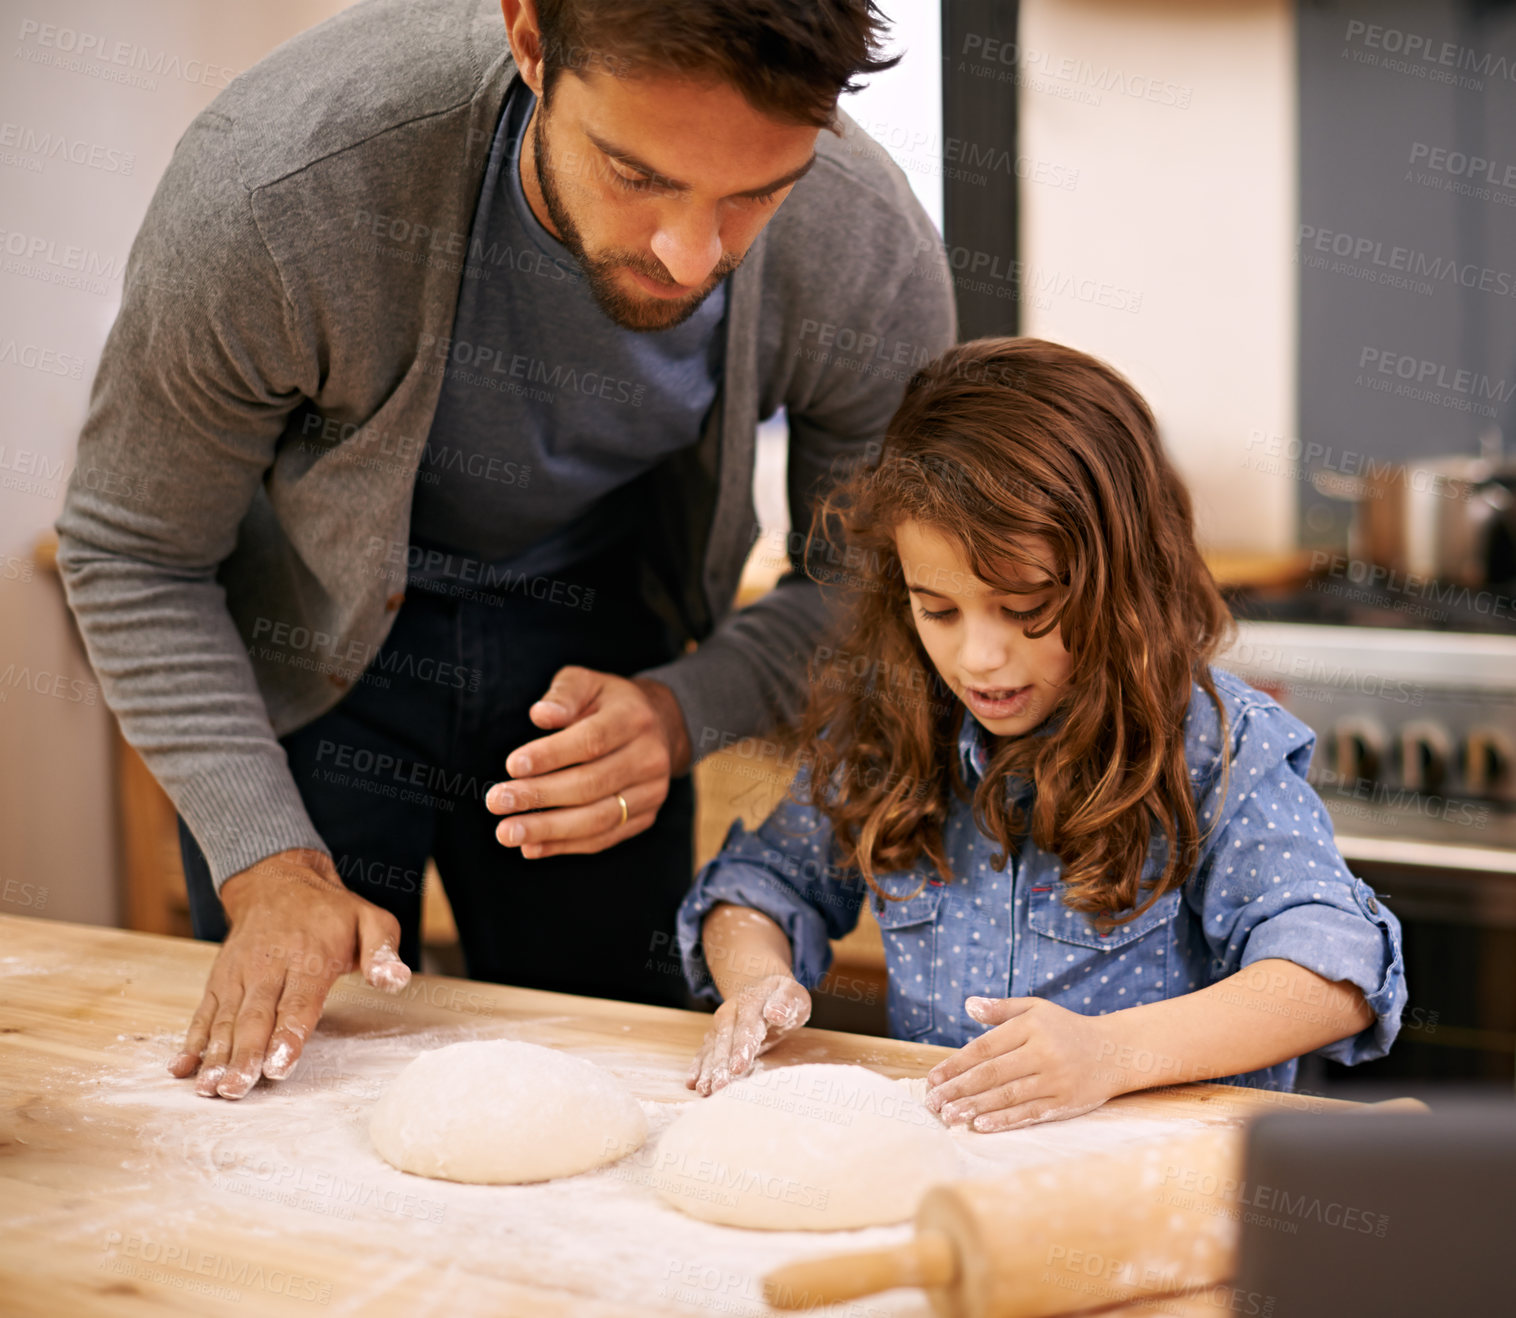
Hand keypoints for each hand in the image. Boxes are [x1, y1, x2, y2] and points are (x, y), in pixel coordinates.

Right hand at [167, 848, 410, 1098]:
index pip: (298, 1003)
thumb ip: (383, 951)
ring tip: (208, 1088)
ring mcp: (239, 974)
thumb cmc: (331, 912)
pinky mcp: (219, 979)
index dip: (287, 1036)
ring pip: (225, 1019)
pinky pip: (204, 1012)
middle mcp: (268, 967)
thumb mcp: (371, 920)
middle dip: (245, 1055)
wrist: (276, 880)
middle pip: (256, 1017)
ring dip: (215, 1055)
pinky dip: (192, 1040)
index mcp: (309, 957)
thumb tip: (396, 980)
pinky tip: (180, 1069)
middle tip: (235, 1090)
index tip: (278, 1066)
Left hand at [487, 667, 691, 858]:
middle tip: (496, 802)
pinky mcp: (645, 817)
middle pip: (591, 784)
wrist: (661, 727)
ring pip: (597, 819)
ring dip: (547, 830)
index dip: (551, 756)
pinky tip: (530, 847)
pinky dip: (564, 846)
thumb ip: (563, 695)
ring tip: (507, 833)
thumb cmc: (608, 703)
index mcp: (634, 718)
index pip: (591, 741)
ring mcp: (651, 792)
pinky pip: (603, 838)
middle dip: (539, 796)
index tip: (511, 766)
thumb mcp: (587, 683)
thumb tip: (540, 715)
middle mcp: (649, 757)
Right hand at [686, 973, 811, 1095]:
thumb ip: (785, 1002)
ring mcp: (720, 1025)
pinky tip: (692, 1082)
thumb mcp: (792, 993)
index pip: (747, 1028)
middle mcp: (730, 1013)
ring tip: (703, 1090)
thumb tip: (775, 1013)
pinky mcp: (715, 1035)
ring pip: (712, 1049)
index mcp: (751, 1003)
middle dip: (720, 1066)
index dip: (741, 1049)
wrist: (763, 987)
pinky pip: (705, 1051)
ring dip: (706, 1070)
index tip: (737, 1068)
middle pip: (724, 1042)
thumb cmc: (783, 996)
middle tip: (718, 1087)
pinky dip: (698, 1066)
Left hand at [923, 996, 1115, 1131]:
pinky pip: (1030, 1112)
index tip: (932, 1078)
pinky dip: (1004, 1120)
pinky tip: (981, 1125)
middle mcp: (1041, 1052)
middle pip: (992, 1074)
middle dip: (958, 1089)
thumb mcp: (1036, 1009)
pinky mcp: (1065, 1101)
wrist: (1115, 1051)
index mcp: (1030, 1026)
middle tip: (933, 1103)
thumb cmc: (1066, 1028)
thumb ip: (1001, 1009)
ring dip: (975, 1107)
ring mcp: (1054, 1079)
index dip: (955, 1064)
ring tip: (949, 1115)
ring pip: (1008, 1095)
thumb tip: (968, 1005)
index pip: (984, 1048)